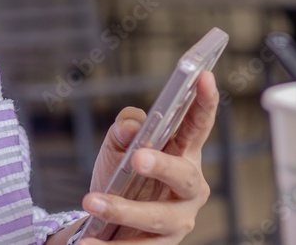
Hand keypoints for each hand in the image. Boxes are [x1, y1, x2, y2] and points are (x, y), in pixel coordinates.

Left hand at [80, 70, 218, 243]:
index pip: (197, 126)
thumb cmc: (121, 174)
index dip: (203, 102)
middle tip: (138, 158)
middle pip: (185, 176)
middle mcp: (189, 188)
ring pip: (157, 216)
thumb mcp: (116, 147)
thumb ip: (124, 130)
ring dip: (123, 209)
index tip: (203, 76)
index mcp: (183, 154)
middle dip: (163, 166)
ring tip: (92, 202)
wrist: (106, 219)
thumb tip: (130, 127)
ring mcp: (178, 220)